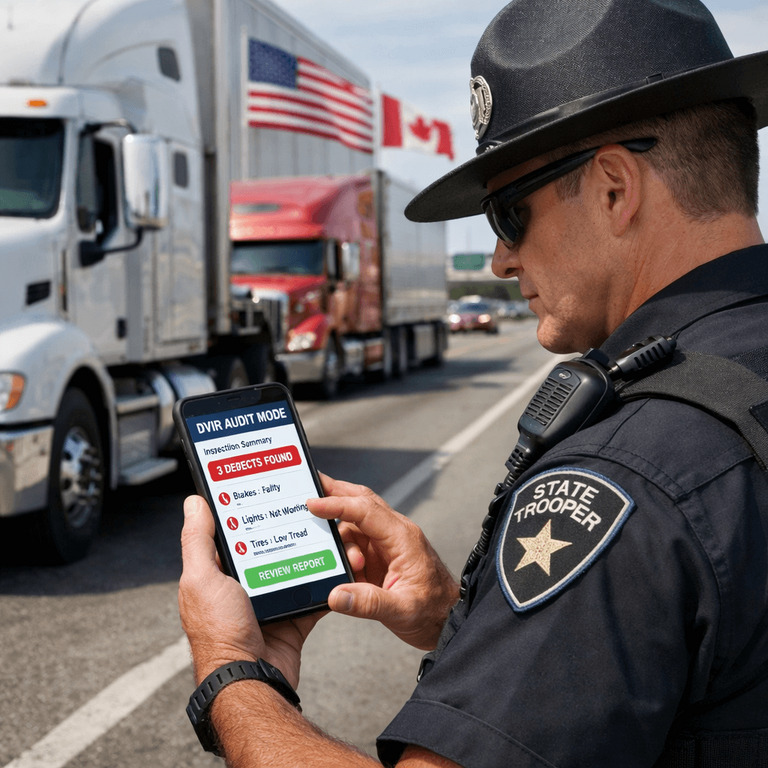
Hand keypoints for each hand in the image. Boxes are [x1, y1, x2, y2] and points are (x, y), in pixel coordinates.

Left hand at [178, 495, 321, 686]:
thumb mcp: (202, 579)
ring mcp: (268, 602)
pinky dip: (325, 582)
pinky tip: (337, 563)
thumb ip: (198, 541)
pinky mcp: (292, 617)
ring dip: (311, 553)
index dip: (245, 511)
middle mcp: (241, 587)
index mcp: (215, 574)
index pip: (231, 534)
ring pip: (294, 567)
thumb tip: (194, 501)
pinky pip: (313, 593)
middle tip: (307, 504)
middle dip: (286, 529)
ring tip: (327, 530)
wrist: (252, 681)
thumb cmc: (219, 634)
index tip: (264, 488)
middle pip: (268, 548)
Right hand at [307, 474, 458, 650]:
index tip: (312, 504)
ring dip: (341, 539)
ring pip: (355, 524)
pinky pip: (355, 543)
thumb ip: (368, 603)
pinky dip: (343, 551)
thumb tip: (335, 595)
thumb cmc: (433, 611)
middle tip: (308, 488)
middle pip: (361, 501)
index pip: (365, 510)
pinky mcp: (380, 556)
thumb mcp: (402, 610)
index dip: (337, 505)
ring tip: (350, 568)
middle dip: (335, 492)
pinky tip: (343, 569)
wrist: (447, 620)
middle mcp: (394, 533)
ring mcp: (387, 543)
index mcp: (402, 537)